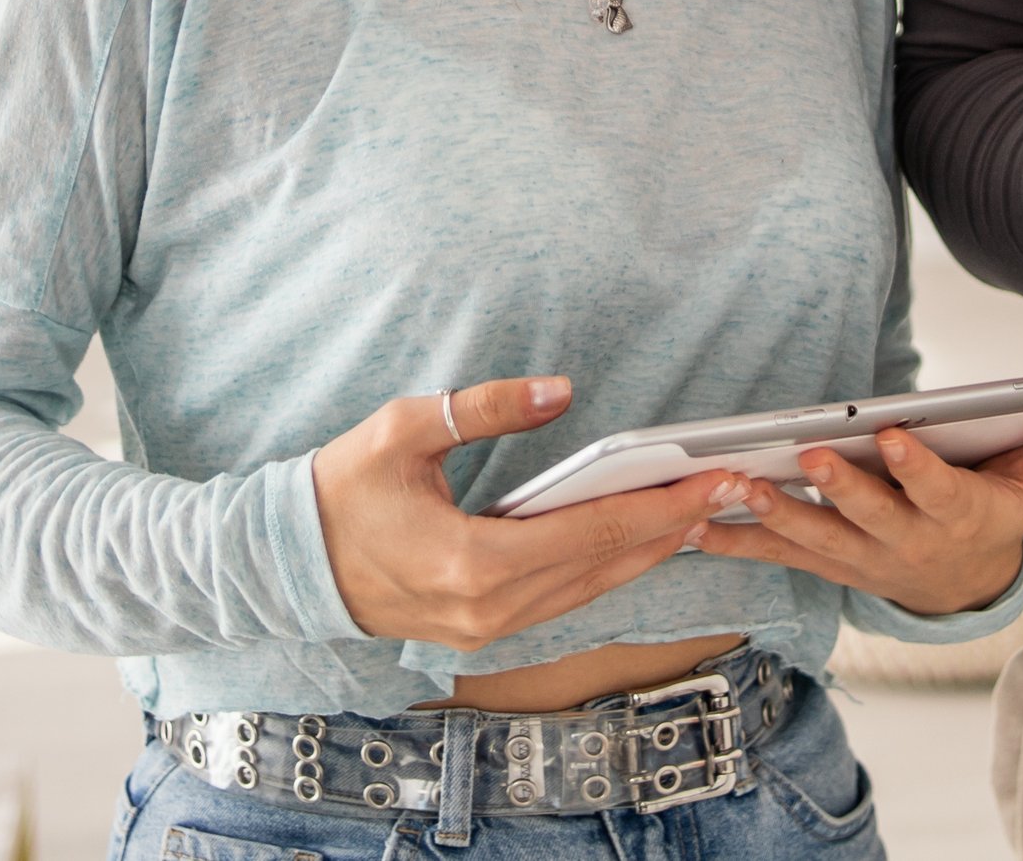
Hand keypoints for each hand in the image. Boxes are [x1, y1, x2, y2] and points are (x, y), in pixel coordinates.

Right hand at [311, 377, 734, 650]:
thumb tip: (560, 391)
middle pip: (605, 565)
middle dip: (673, 526)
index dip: (661, 505)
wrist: (289, 564)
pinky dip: (608, 565)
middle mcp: (490, 608)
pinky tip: (640, 537)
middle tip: (733, 489)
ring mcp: (488, 629)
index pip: (592, 532)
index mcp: (472, 562)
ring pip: (591, 588)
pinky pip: (564, 598)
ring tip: (700, 509)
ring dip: (648, 549)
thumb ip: (485, 409)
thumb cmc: (342, 489)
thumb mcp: (405, 428)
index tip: (713, 479)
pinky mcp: (484, 631)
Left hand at [697, 404, 1022, 616]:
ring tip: (740, 487)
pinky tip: (698, 526)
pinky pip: (781, 556)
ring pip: (818, 540)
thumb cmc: (997, 514)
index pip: (939, 493)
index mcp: (958, 517)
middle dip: (840, 489)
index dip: (916, 468)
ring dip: (777, 516)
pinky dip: (739, 541)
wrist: (963, 587)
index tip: (892, 436)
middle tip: (808, 456)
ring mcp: (864, 559)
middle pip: (871, 519)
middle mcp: (907, 544)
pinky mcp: (829, 563)